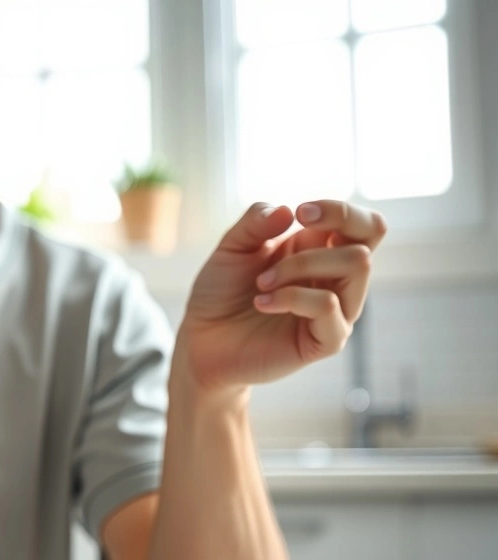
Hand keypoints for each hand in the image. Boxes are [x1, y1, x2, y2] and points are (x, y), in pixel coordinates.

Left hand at [178, 200, 386, 392]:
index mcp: (321, 251)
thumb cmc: (222, 291)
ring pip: (356, 266)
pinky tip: (263, 303)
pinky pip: (329, 306)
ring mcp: (337, 311)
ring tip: (261, 283)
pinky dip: (292, 297)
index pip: (364, 225)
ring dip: (300, 265)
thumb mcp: (232, 247)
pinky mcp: (327, 339)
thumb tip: (288, 211)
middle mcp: (335, 279)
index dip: (342, 210)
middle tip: (280, 243)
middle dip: (327, 230)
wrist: (201, 339)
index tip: (301, 212)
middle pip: (368, 241)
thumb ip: (256, 222)